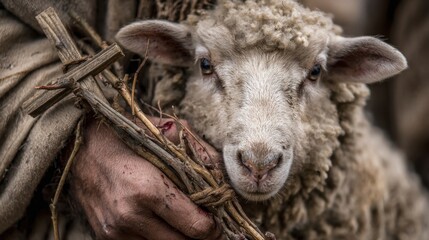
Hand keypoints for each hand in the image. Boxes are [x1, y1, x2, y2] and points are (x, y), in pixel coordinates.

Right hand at [69, 117, 222, 239]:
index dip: (212, 226)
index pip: (196, 226)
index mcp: (147, 189)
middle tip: (203, 223)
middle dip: (197, 236)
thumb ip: (198, 151)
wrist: (77, 147)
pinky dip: (156, 239)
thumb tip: (223, 174)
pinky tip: (160, 224)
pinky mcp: (105, 239)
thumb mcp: (162, 133)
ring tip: (181, 222)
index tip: (215, 219)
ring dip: (177, 238)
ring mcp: (115, 232)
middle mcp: (130, 216)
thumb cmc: (122, 137)